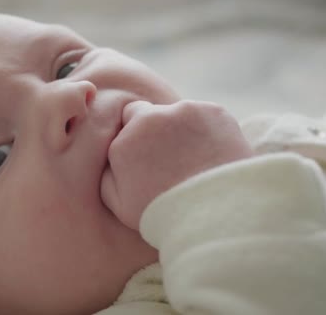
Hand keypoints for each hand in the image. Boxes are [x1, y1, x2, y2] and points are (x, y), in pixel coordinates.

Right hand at [100, 100, 252, 229]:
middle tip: (169, 156)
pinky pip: (205, 115)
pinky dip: (207, 129)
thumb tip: (109, 159)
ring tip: (195, 160)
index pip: (123, 124)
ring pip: (178, 113)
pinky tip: (212, 154)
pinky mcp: (215, 111)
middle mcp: (152, 118)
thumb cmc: (167, 215)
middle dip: (153, 128)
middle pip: (146, 112)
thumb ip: (106, 175)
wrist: (219, 213)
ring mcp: (185, 111)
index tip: (145, 155)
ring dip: (181, 129)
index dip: (133, 138)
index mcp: (124, 142)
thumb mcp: (119, 205)